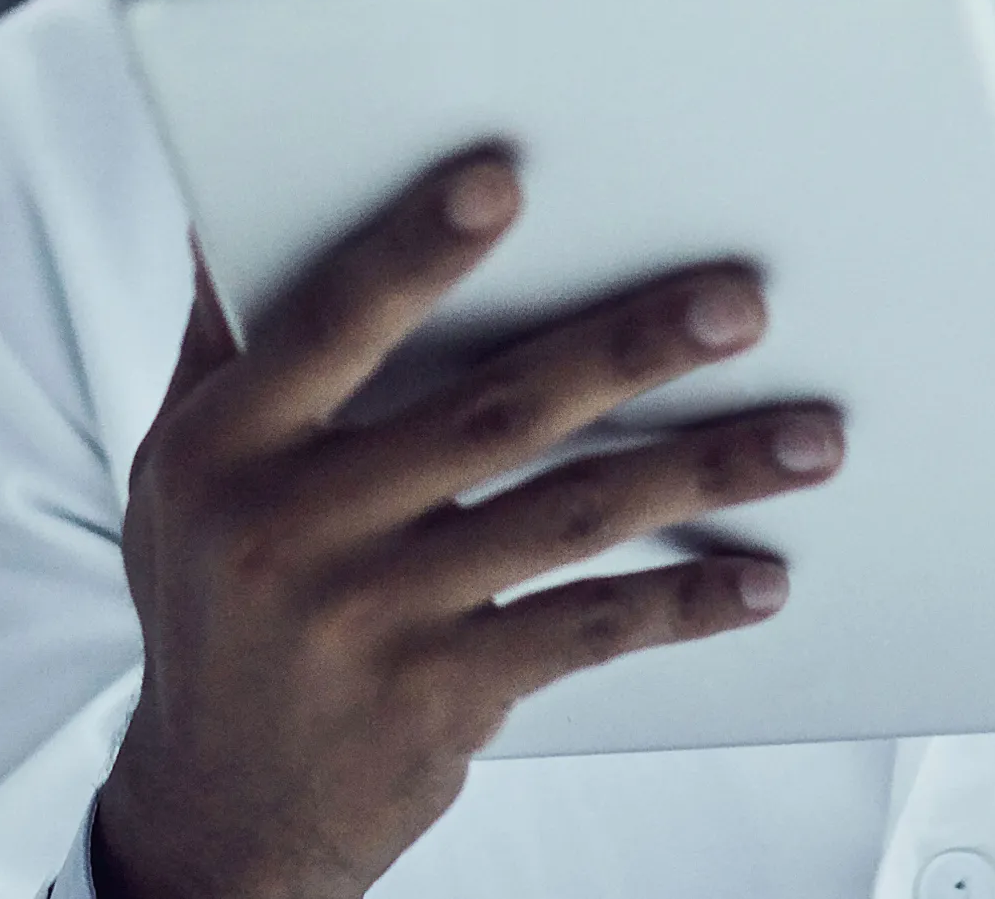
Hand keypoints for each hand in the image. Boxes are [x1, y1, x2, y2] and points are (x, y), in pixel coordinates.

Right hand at [95, 147, 841, 898]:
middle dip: (630, 349)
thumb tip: (233, 199)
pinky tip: (762, 576)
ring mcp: (370, 621)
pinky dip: (682, 602)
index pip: (332, 325)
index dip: (415, 252)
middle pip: (494, 413)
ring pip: (568, 516)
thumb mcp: (183, 466)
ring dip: (703, 470)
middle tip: (741, 303)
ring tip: (811, 436)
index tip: (502, 183)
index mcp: (229, 445)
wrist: (215, 812)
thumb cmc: (218, 593)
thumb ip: (228, 335)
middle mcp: (291, 529)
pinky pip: (585, 629)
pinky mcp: (439, 698)